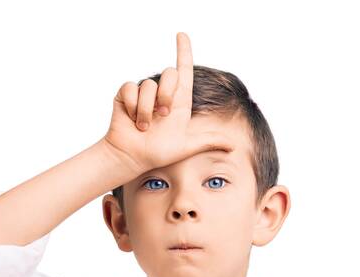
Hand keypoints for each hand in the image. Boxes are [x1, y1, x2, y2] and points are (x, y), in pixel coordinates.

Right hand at [102, 32, 222, 178]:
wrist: (133, 158)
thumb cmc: (158, 153)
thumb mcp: (187, 146)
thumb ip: (209, 141)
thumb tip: (234, 145)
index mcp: (178, 102)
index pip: (183, 71)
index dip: (184, 51)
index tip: (182, 35)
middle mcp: (162, 94)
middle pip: (169, 73)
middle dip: (166, 95)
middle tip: (162, 116)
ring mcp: (143, 94)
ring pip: (148, 85)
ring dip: (147, 109)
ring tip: (144, 125)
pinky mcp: (125, 94)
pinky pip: (130, 88)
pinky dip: (133, 106)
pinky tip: (132, 118)